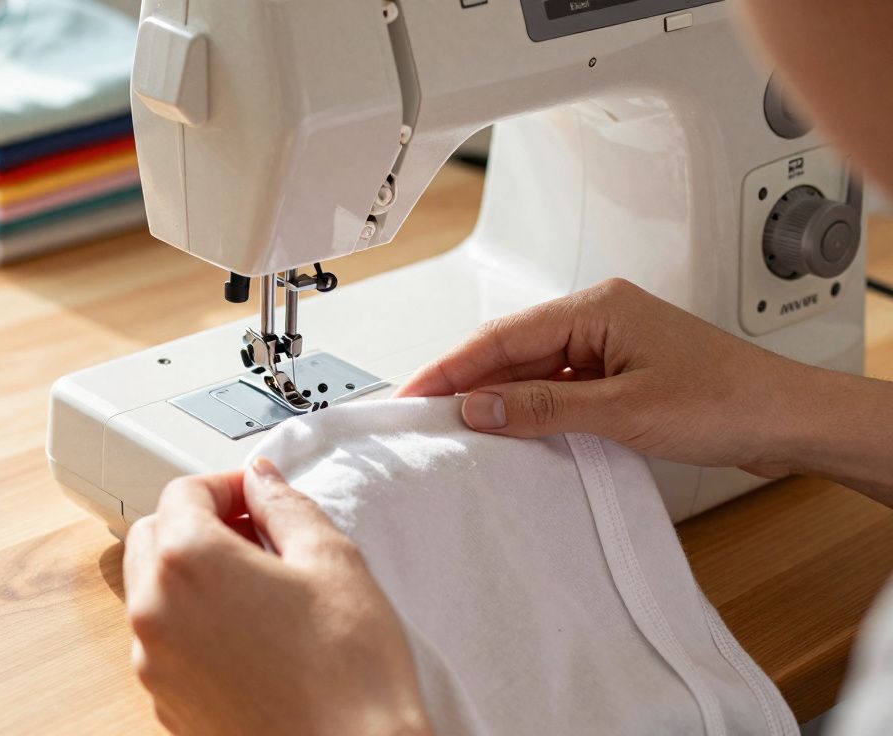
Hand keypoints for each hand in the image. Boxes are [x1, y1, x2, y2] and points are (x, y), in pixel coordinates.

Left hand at [123, 459, 432, 735]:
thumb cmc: (349, 673)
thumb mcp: (332, 561)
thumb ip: (286, 507)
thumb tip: (261, 480)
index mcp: (189, 563)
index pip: (184, 492)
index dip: (227, 485)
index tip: (258, 497)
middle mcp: (155, 612)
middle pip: (156, 537)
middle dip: (201, 525)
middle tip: (258, 536)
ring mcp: (154, 664)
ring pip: (154, 592)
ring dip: (193, 575)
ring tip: (259, 588)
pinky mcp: (166, 704)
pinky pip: (165, 642)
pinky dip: (193, 624)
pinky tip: (252, 636)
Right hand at [397, 278, 812, 476]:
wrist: (788, 420)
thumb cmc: (727, 400)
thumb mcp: (623, 409)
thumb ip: (543, 407)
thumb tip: (478, 406)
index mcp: (597, 305)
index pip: (503, 336)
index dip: (452, 367)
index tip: (416, 395)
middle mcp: (599, 317)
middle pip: (512, 349)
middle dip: (467, 382)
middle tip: (425, 417)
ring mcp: (609, 346)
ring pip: (532, 370)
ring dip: (498, 398)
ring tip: (460, 429)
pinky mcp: (619, 374)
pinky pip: (558, 387)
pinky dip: (531, 409)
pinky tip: (512, 430)